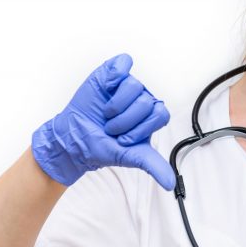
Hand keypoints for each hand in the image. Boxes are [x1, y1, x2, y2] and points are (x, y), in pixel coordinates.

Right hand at [32, 53, 175, 189]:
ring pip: (134, 84)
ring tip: (106, 114)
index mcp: (151, 116)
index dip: (141, 127)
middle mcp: (142, 99)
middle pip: (146, 101)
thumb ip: (153, 166)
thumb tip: (170, 184)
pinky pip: (123, 62)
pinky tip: (105, 89)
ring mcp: (127, 85)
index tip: (124, 139)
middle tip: (111, 128)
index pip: (161, 114)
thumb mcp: (130, 157)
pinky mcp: (112, 72)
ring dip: (115, 105)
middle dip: (125, 120)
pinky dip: (114, 75)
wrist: (75, 138)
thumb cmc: (103, 145)